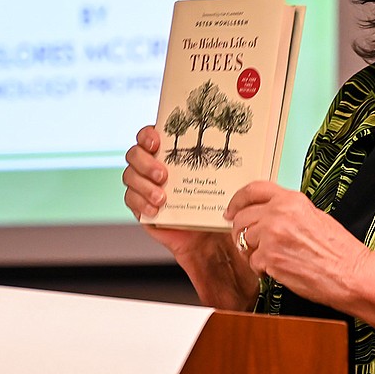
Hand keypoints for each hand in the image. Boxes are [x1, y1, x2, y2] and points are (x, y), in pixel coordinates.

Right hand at [124, 126, 258, 308]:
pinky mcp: (140, 206)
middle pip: (134, 154)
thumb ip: (226, 163)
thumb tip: (244, 146)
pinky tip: (157, 210)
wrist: (210, 239)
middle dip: (145, 162)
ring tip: (162, 197)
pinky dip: (140, 203)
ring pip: (130, 176)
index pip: (150, 134)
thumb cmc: (217, 207)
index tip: (157, 141)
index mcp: (172, 154)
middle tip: (164, 175)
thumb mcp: (224, 182)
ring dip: (143, 185)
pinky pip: (130, 199)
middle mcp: (154, 167)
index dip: (148, 134)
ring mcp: (145, 186)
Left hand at [225, 181, 370, 309]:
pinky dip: (261, 268)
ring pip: (243, 240)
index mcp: (292, 200)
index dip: (237, 200)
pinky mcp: (269, 258)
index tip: (231, 209)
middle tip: (248, 241)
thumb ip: (288, 211)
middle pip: (242, 217)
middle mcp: (279, 214)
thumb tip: (267, 214)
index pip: (253, 190)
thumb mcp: (314, 216)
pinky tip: (277, 268)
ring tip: (271, 257)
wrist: (351, 274)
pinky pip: (252, 261)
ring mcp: (272, 236)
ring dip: (252, 250)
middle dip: (241, 230)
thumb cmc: (339, 250)